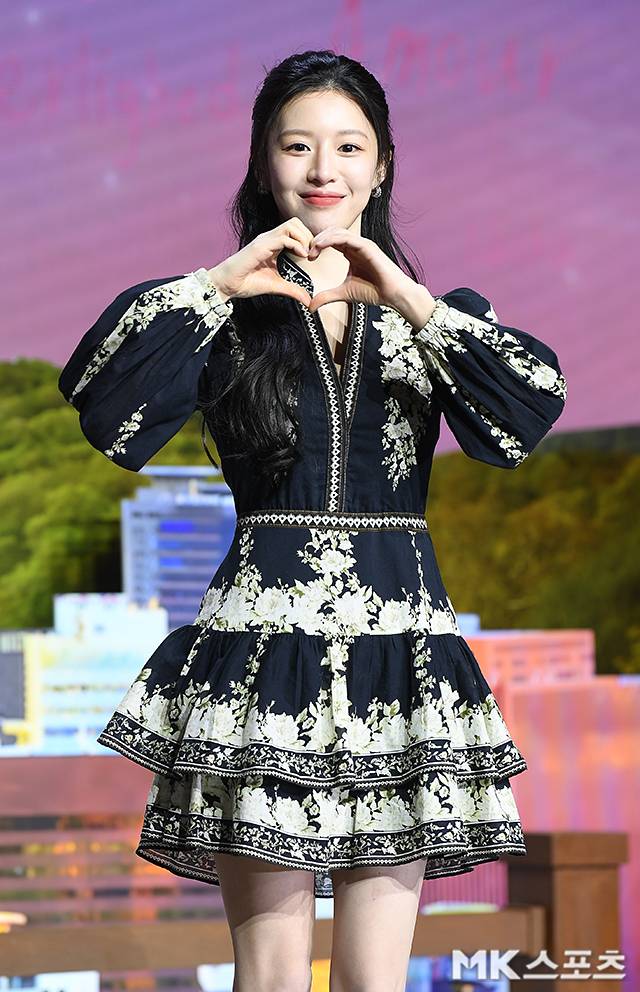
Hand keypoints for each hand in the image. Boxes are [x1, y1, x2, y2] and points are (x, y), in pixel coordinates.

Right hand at [206, 217, 314, 307]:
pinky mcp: (260, 246)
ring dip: (303, 238)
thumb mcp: (276, 286)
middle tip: (311, 254)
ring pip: (291, 225)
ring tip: (305, 255)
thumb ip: (292, 290)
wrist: (227, 285)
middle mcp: (269, 238)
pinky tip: (300, 257)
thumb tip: (308, 300)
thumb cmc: (247, 282)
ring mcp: (264, 240)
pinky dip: (296, 245)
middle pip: (295, 222)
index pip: (295, 230)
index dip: (307, 240)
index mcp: (273, 244)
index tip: (311, 257)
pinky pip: (283, 238)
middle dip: (308, 236)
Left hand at [305, 228, 431, 318]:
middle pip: (331, 232)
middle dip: (316, 240)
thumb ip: (327, 296)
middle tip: (307, 253)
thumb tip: (310, 306)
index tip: (308, 258)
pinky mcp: (367, 246)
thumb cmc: (374, 291)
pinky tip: (320, 246)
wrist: (393, 294)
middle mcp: (355, 245)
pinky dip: (331, 239)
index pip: (330, 240)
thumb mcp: (344, 293)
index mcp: (350, 252)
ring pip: (337, 232)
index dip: (316, 246)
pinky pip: (346, 237)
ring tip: (312, 249)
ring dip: (321, 238)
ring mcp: (362, 244)